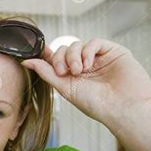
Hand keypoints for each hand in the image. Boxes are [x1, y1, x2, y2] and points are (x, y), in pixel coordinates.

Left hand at [22, 38, 150, 129]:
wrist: (123, 108)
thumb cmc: (96, 105)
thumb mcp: (65, 88)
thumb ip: (47, 73)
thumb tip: (26, 62)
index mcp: (73, 77)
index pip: (57, 59)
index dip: (48, 56)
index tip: (40, 55)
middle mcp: (85, 66)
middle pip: (64, 50)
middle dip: (60, 58)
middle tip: (64, 72)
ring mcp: (99, 59)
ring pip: (77, 44)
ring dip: (73, 56)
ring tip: (78, 71)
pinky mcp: (113, 52)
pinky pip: (94, 42)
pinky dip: (87, 50)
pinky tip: (87, 64)